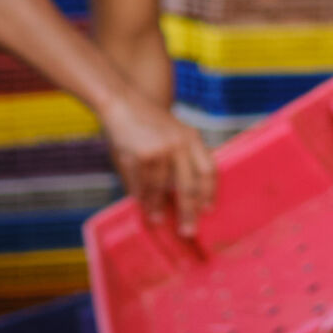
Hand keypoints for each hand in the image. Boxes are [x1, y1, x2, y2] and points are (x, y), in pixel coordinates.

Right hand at [102, 94, 217, 236]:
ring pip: (161, 188)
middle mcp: (181, 144)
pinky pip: (142, 184)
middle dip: (189, 211)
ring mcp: (161, 150)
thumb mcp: (173, 133)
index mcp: (192, 137)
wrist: (123, 102)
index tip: (209, 210)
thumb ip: (180, 158)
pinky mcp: (142, 155)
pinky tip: (141, 206)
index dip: (209, 192)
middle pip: (189, 185)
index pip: (208, 169)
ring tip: (157, 220)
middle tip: (188, 231)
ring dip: (158, 207)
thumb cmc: (148, 121)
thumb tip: (181, 195)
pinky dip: (141, 197)